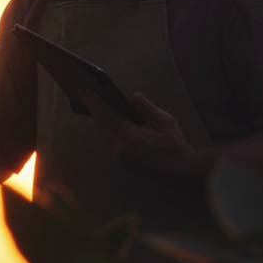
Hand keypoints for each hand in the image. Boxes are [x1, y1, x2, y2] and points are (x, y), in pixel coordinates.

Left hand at [80, 90, 210, 174]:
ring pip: (106, 132)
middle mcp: (119, 148)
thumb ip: (146, 108)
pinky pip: (112, 140)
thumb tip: (132, 96)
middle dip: (96, 108)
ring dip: (103, 118)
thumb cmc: (174, 146)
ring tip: (97, 102)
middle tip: (86, 93)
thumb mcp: (164, 122)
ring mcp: (119, 157)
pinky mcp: (121, 161)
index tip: (82, 90)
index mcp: (129, 138)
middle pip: (102, 124)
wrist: (180, 171)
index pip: (106, 115)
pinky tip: (111, 119)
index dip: (94, 102)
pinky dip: (111, 128)